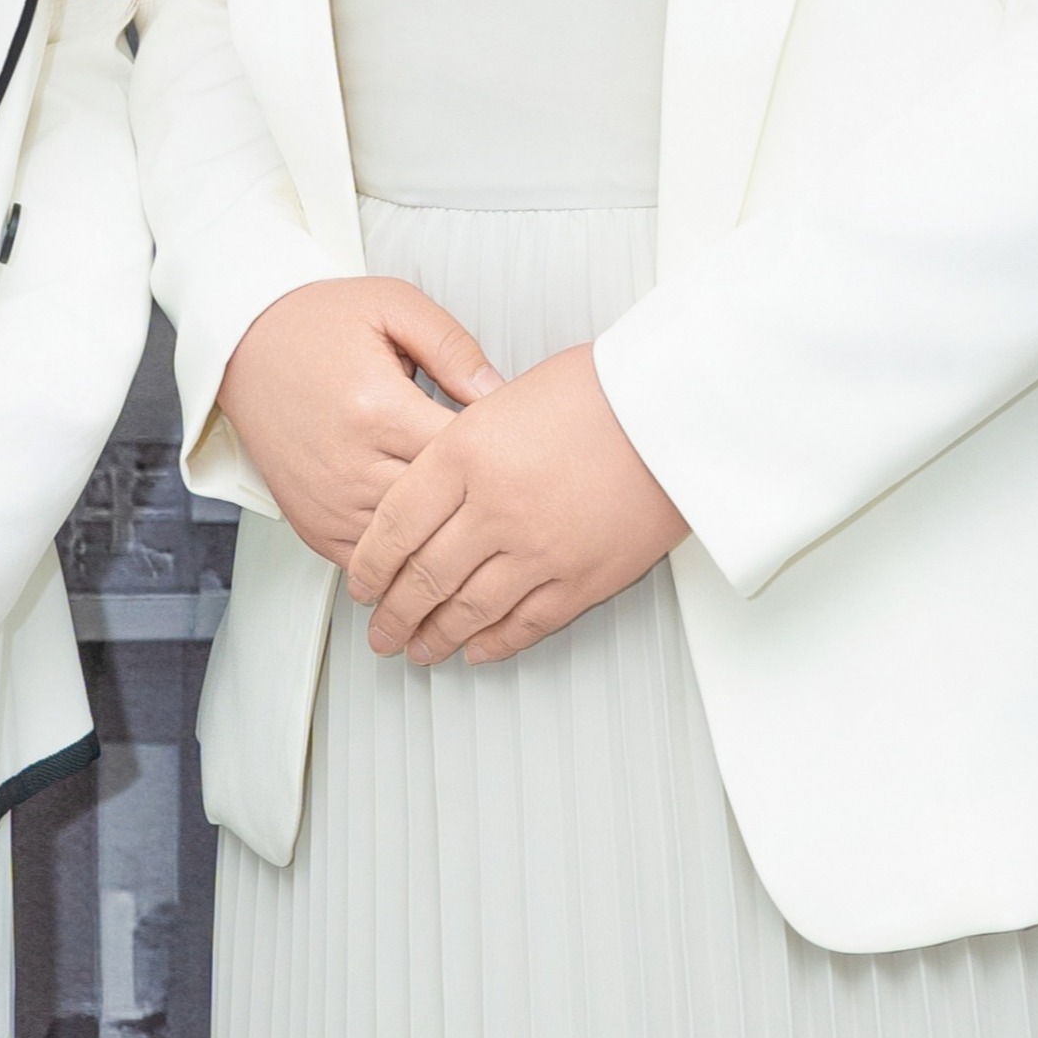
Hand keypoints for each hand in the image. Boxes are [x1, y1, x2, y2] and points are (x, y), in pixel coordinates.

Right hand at [214, 279, 506, 565]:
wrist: (244, 344)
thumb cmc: (314, 324)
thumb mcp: (393, 307)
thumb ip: (454, 348)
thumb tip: (500, 394)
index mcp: (376, 408)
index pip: (461, 455)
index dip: (499, 455)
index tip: (516, 448)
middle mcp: (350, 464)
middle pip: (441, 510)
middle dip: (479, 505)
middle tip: (509, 493)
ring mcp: (329, 502)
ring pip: (410, 548)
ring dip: (444, 539)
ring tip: (474, 523)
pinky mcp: (313, 524)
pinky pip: (370, 564)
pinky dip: (402, 558)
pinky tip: (425, 540)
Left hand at [343, 342, 685, 667]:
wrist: (677, 410)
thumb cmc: (602, 388)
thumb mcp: (505, 397)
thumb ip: (464, 443)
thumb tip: (434, 479)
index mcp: (464, 453)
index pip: (394, 524)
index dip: (369, 563)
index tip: (360, 582)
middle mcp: (494, 508)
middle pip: (424, 576)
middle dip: (393, 612)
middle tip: (379, 630)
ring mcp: (538, 550)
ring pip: (468, 610)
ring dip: (435, 636)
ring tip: (418, 649)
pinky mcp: (582, 579)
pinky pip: (526, 624)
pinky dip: (495, 643)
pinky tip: (477, 649)